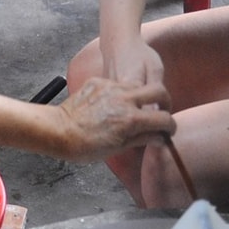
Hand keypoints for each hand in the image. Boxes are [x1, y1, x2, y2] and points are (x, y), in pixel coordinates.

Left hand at [54, 73, 174, 162]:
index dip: (170, 126)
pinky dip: (119, 94)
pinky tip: (110, 105)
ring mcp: (112, 88)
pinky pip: (117, 84)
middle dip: (165, 100)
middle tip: (160, 110)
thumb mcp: (118, 147)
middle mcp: (125, 99)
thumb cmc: (85, 145)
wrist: (59, 130)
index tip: (168, 130)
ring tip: (132, 109)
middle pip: (159, 91)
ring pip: (137, 85)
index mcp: (131, 119)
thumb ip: (142, 138)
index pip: (164, 118)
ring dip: (141, 95)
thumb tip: (159, 137)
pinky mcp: (99, 82)